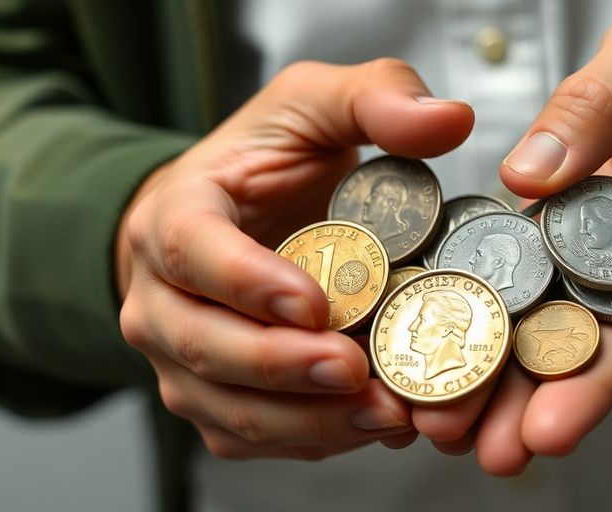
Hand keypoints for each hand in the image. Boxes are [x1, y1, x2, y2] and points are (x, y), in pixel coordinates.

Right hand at [116, 59, 473, 458]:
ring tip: (384, 414)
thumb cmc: (264, 165)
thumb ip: (373, 98)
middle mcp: (161, 298)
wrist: (223, 218)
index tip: (314, 304)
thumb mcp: (312, 105)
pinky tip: (373, 426)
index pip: (192, 251)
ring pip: (230, 407)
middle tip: (358, 374)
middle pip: (208, 346)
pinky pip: (254, 437)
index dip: (249, 282)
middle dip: (286, 368)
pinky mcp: (214, 400)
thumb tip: (450, 121)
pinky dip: (313, 440)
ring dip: (308, 420)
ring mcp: (182, 359)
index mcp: (174, 214)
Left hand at [408, 9, 611, 471]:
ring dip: (505, 382)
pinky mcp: (579, 249)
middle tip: (475, 446)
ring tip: (447, 425)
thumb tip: (529, 171)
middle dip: (533, 403)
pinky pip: (537, 292)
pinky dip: (496, 323)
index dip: (595, 380)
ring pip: (558, 333)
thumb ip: (602, 100)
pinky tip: (450, 352)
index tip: (547, 427)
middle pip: (593, 351)